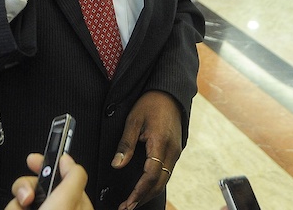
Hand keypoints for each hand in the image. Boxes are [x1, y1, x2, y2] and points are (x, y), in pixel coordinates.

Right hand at [6, 153, 91, 209]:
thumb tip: (67, 158)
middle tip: (27, 198)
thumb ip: (72, 176)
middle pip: (37, 184)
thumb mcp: (67, 201)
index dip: (47, 163)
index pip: (62, 174)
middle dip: (26, 187)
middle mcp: (58, 209)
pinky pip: (14, 207)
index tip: (32, 159)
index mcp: (76, 204)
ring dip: (17, 204)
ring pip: (22, 197)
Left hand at [111, 91, 182, 209]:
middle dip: (143, 197)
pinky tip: (145, 188)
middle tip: (127, 207)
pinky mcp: (175, 151)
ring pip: (164, 179)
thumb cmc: (150, 103)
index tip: (128, 202)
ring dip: (149, 192)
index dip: (139, 191)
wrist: (169, 93)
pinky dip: (155, 183)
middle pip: (159, 182)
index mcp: (161, 143)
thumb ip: (125, 144)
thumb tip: (117, 165)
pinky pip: (166, 172)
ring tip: (134, 202)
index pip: (151, 175)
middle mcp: (172, 151)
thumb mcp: (133, 120)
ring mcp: (176, 152)